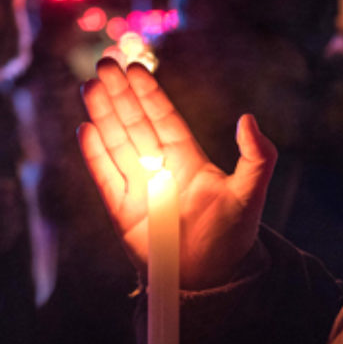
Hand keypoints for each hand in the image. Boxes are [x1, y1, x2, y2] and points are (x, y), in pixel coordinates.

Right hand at [78, 59, 276, 289]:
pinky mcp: (122, 212)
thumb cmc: (232, 236)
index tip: (135, 68)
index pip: (163, 118)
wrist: (210, 280)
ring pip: (116, 143)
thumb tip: (249, 119)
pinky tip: (85, 129)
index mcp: (188, 159)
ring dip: (102, 115)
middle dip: (119, 95)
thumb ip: (257, 157)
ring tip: (89, 86)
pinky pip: (105, 177)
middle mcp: (161, 169)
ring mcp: (139, 189)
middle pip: (135, 124)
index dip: (149, 94)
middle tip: (104, 63)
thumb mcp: (250, 194)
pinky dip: (95, 154)